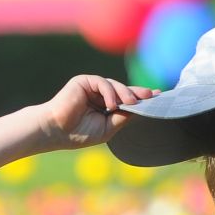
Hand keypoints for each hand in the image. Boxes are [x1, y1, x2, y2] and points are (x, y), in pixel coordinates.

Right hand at [39, 75, 157, 148]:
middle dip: (138, 93)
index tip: (157, 97)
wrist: (56, 131)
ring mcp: (92, 87)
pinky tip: (111, 105)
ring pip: (116, 86)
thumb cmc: (79, 133)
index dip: (141, 98)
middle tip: (152, 95)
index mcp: (105, 106)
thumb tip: (140, 108)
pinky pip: (103, 83)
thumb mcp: (108, 127)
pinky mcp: (84, 81)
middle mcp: (100, 95)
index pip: (126, 100)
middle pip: (124, 91)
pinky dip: (109, 93)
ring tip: (132, 104)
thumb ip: (123, 117)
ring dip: (126, 94)